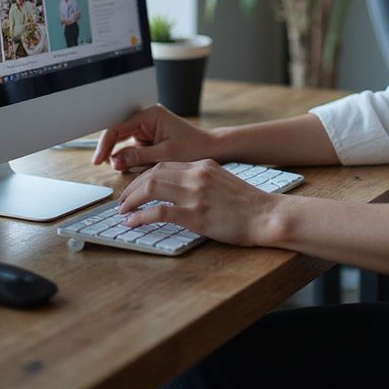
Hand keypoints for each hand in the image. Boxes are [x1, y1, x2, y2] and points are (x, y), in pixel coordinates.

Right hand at [92, 105, 216, 169]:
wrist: (213, 149)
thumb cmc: (194, 148)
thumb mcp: (165, 155)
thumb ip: (138, 157)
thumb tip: (114, 161)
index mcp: (150, 115)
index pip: (118, 128)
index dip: (105, 144)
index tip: (98, 160)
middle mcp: (147, 119)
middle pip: (118, 135)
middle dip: (113, 152)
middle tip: (107, 167)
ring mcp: (148, 130)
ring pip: (125, 145)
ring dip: (126, 158)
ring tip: (136, 167)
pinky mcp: (150, 140)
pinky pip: (134, 151)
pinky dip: (133, 161)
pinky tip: (140, 167)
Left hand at [117, 159, 277, 247]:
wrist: (267, 215)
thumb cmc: (248, 205)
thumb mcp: (223, 182)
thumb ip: (202, 181)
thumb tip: (181, 191)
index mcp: (203, 166)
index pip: (164, 164)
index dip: (144, 176)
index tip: (135, 188)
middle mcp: (197, 175)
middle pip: (153, 173)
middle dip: (132, 187)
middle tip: (122, 201)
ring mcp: (195, 194)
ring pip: (151, 187)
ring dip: (131, 200)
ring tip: (123, 211)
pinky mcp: (195, 215)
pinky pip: (159, 212)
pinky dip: (141, 217)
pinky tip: (133, 223)